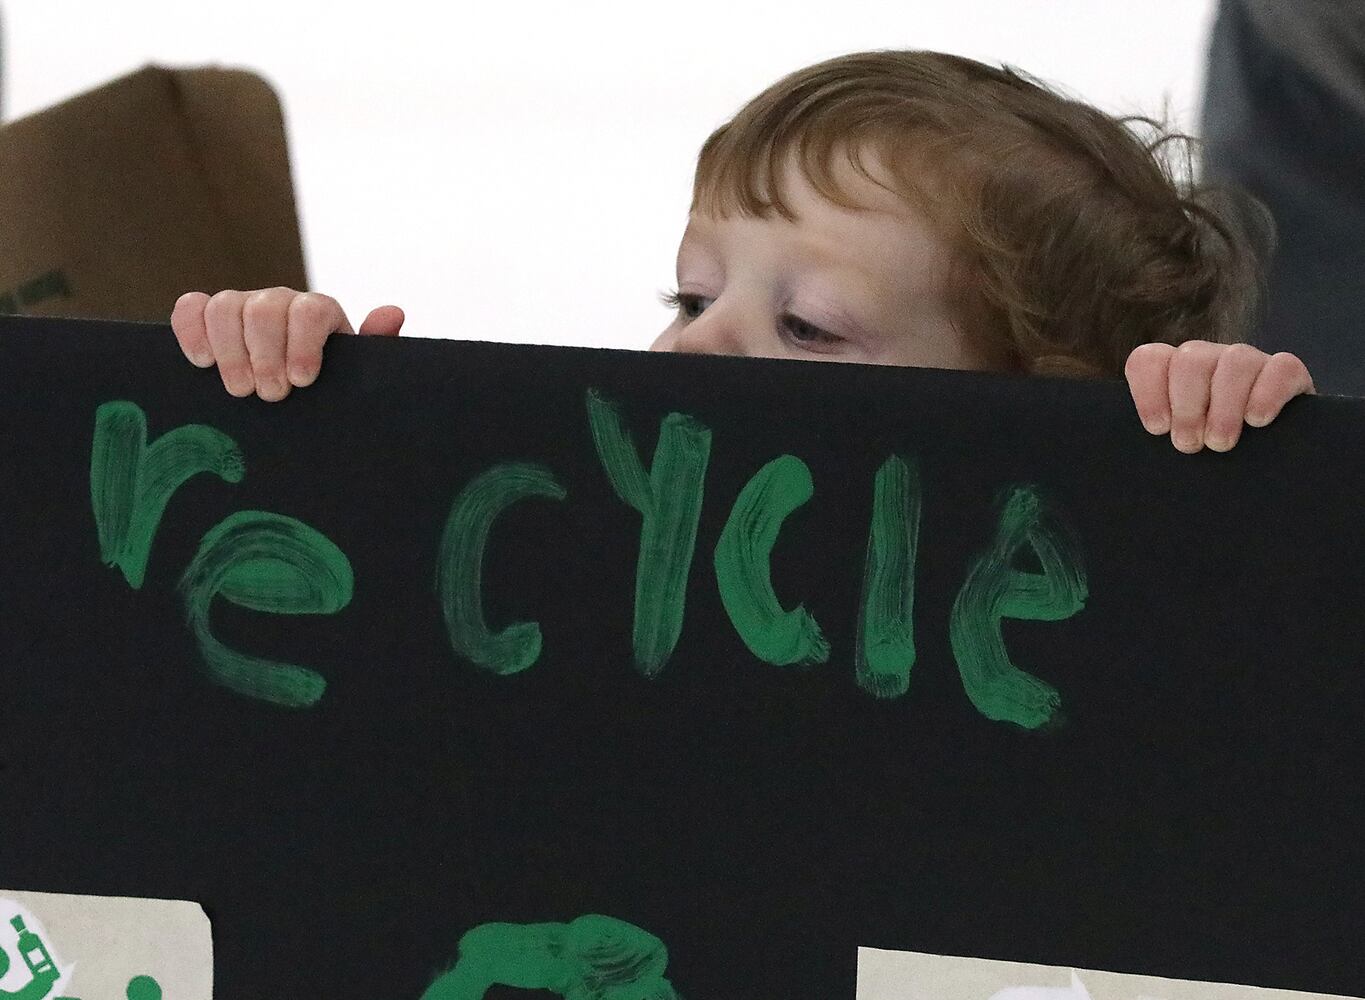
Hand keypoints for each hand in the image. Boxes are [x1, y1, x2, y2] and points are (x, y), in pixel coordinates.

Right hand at [171, 287, 404, 400]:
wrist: (300, 399)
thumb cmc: (330, 388)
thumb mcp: (356, 374)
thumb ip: (374, 346)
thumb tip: (392, 313)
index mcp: (319, 312)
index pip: (310, 309)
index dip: (302, 343)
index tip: (302, 381)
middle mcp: (280, 302)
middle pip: (264, 309)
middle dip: (265, 355)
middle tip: (270, 395)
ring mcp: (242, 307)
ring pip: (225, 306)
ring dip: (229, 351)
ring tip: (240, 389)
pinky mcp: (209, 319)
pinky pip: (192, 308)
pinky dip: (191, 330)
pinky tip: (202, 363)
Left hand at [1125, 341, 1314, 452]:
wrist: (1269, 473)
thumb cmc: (1208, 464)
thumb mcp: (1177, 448)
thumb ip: (1157, 437)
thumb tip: (1150, 437)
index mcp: (1173, 372)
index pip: (1149, 360)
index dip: (1149, 392)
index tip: (1158, 429)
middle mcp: (1210, 360)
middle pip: (1190, 359)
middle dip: (1187, 406)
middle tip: (1190, 445)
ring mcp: (1250, 362)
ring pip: (1236, 360)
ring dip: (1225, 405)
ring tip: (1220, 443)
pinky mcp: (1288, 374)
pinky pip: (1281, 367)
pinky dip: (1267, 394)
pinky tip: (1257, 421)